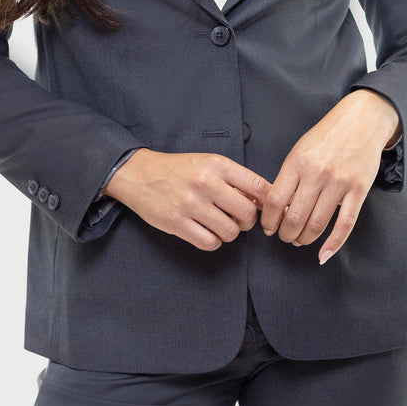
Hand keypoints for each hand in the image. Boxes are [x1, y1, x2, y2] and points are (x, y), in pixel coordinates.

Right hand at [105, 148, 269, 251]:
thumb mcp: (208, 162)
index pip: (258, 187)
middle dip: (247, 222)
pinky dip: (213, 241)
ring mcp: (190, 204)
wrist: (140, 174)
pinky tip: (206, 231)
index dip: (267, 202)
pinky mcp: (177, 223)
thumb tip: (262, 200)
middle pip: (247, 214)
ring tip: (219, 224)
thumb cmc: (178, 169)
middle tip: (238, 219)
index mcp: (217, 164)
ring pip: (230, 232)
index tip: (262, 209)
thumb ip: (234, 178)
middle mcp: (205, 182)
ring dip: (229, 233)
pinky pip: (210, 243)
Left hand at [259, 90, 400, 263]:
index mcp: (297, 162)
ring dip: (304, 239)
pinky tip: (324, 255)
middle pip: (294, 217)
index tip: (268, 227)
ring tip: (300, 240)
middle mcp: (317, 173)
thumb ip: (288, 176)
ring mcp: (339, 183)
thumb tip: (275, 207)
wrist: (361, 122)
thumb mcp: (300, 150)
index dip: (268, 220)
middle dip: (286, 234)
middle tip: (284, 236)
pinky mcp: (358, 191)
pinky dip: (333, 245)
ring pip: (317, 224)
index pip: (275, 200)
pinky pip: (345, 224)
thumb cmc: (327, 136)